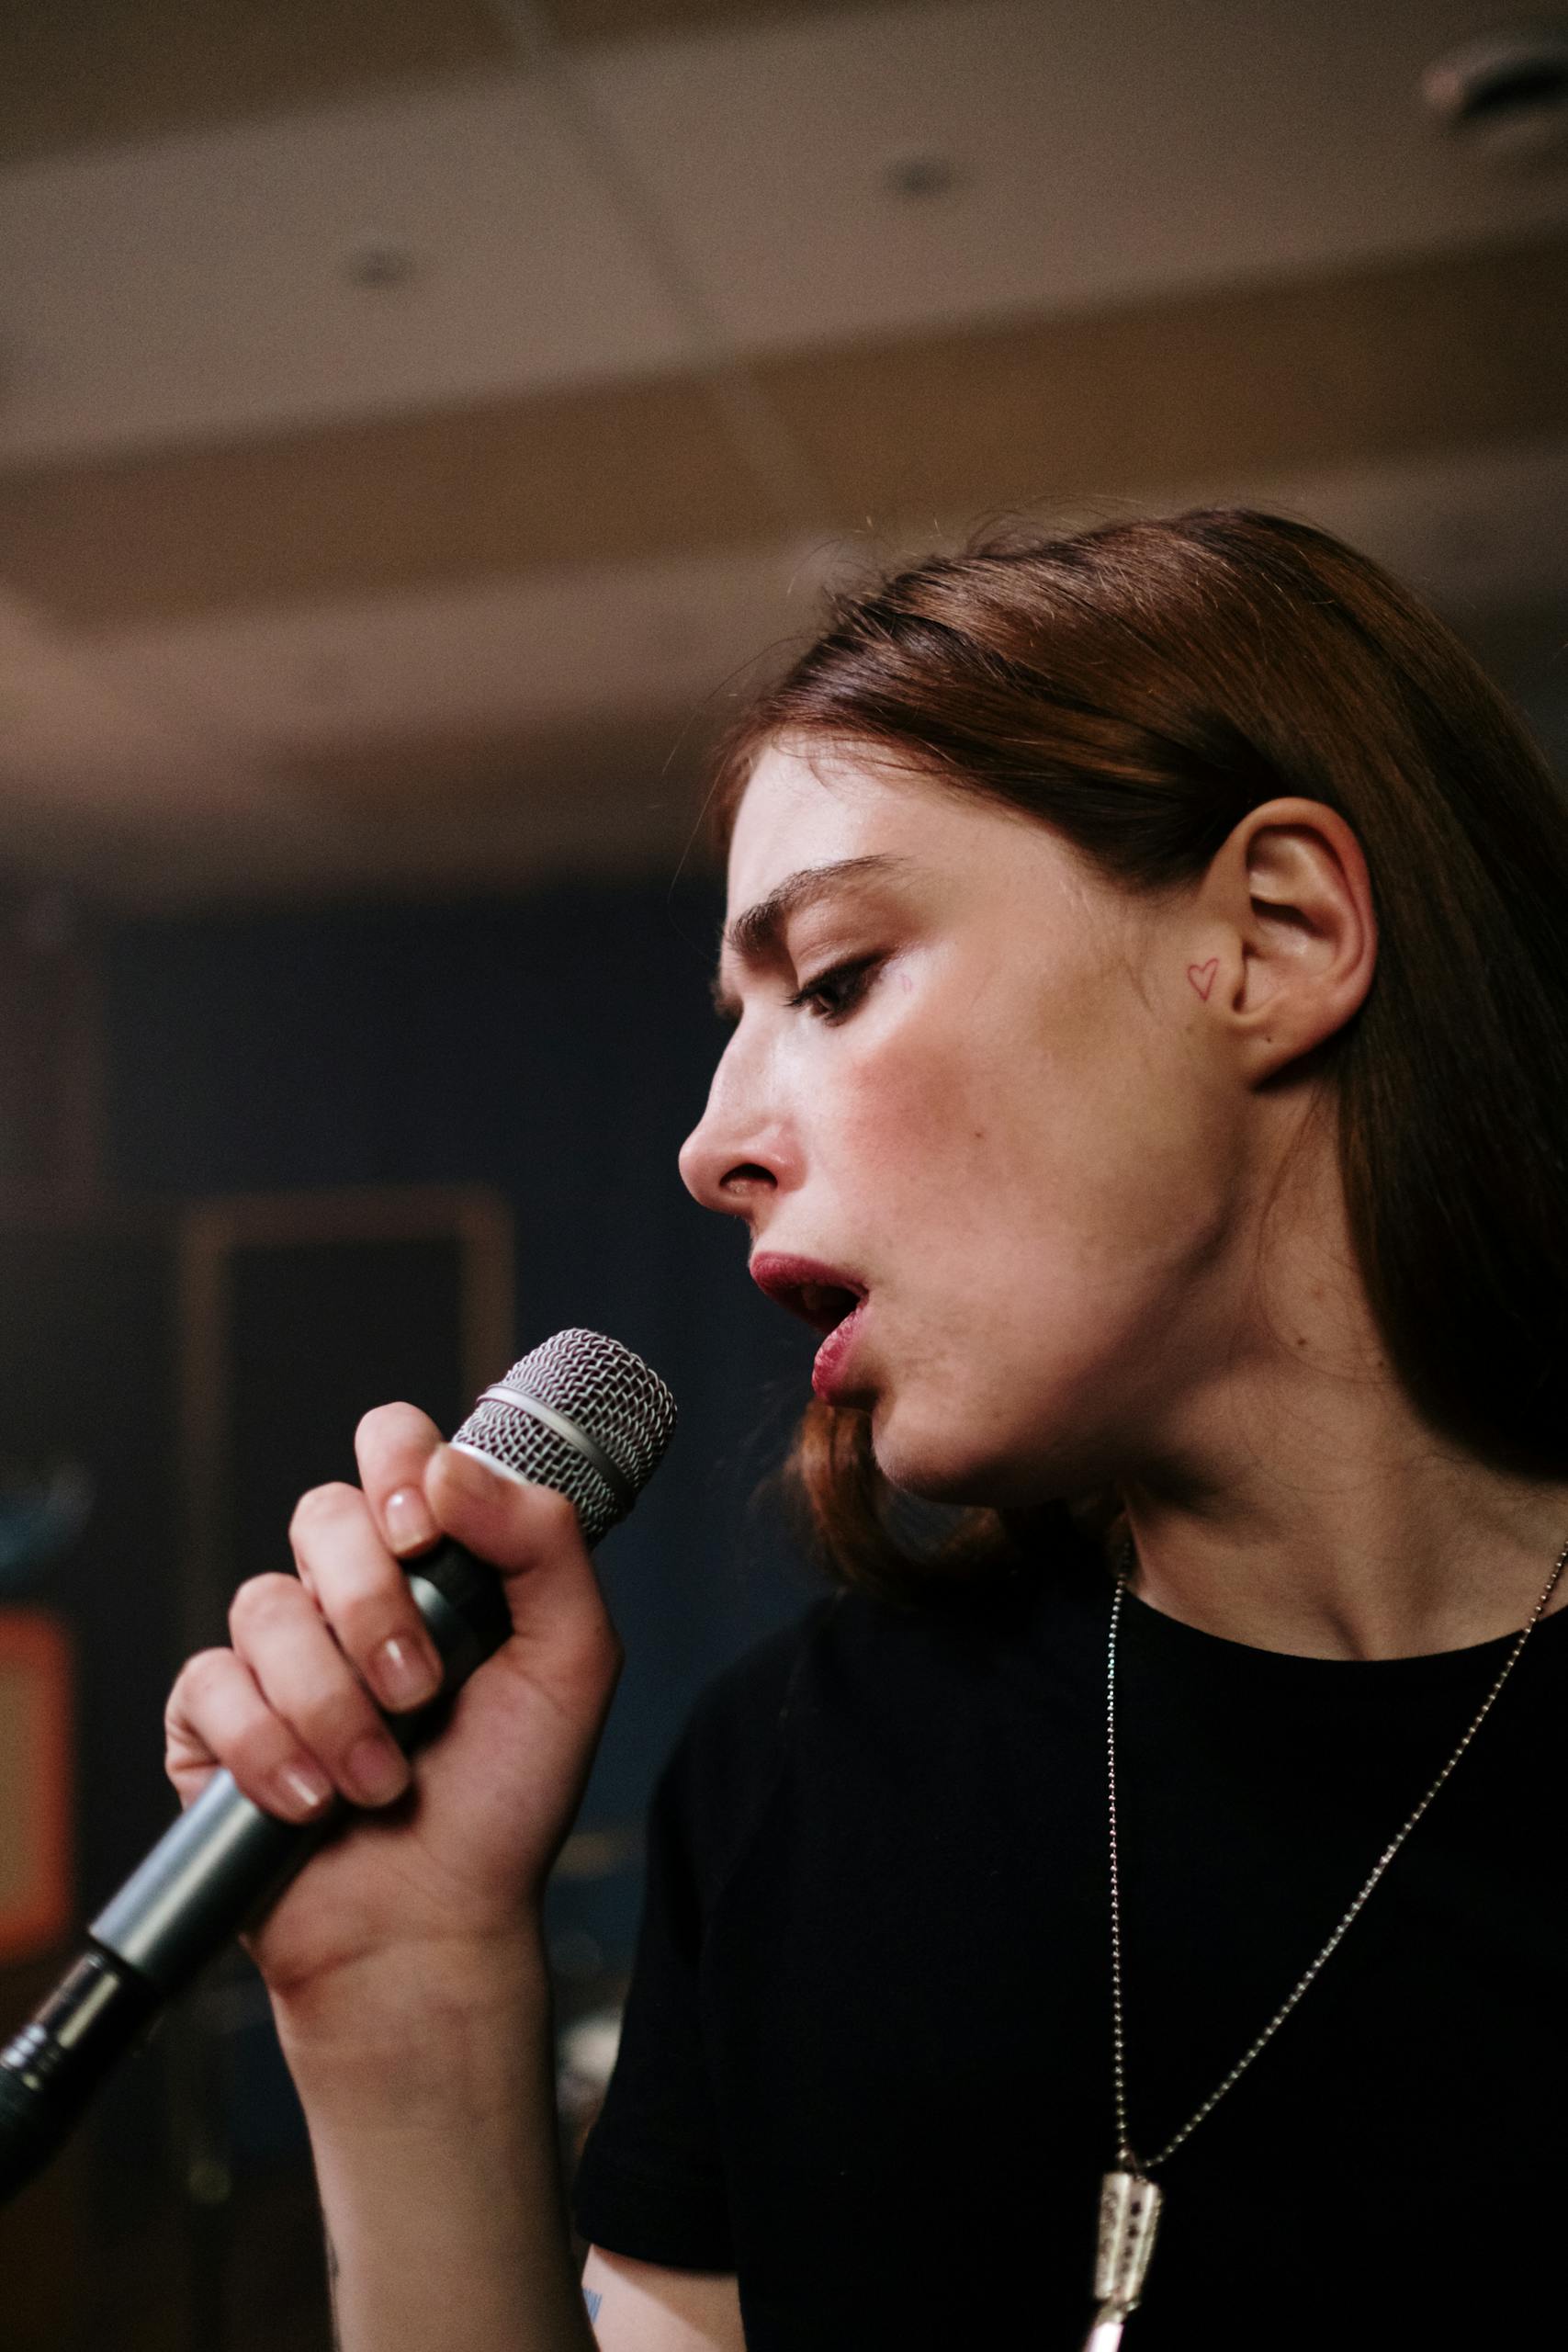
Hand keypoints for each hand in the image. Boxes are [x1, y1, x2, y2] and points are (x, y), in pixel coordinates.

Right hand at [163, 1404, 621, 2020]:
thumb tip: (451, 1467)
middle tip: (421, 1692)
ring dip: (333, 1703)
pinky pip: (211, 1684)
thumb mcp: (571, 1661)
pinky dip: (267, 1747)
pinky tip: (311, 1801)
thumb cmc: (507, 1797)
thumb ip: (542, 1543)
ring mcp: (277, 1652)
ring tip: (382, 1780)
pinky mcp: (213, 1719)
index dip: (397, 1465)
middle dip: (373, 1608)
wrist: (434, 1926)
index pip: (393, 1444)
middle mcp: (349, 1590)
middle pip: (321, 1513)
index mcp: (432, 1559)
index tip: (425, 1537)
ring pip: (265, 1603)